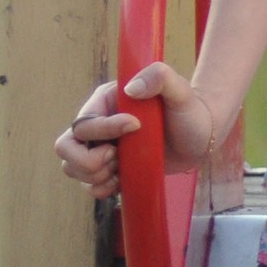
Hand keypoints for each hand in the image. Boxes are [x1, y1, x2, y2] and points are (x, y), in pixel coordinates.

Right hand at [53, 63, 215, 197]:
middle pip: (65, 148)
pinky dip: (101, 188)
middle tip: (117, 157)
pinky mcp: (111, 169)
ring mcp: (101, 148)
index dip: (106, 130)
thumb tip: (131, 90)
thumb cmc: (189, 109)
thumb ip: (159, 77)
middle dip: (88, 160)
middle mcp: (97, 125)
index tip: (137, 126)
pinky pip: (89, 185)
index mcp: (104, 102)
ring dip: (95, 176)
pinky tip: (121, 180)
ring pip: (72, 168)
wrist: (201, 136)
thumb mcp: (179, 90)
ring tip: (122, 167)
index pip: (84, 122)